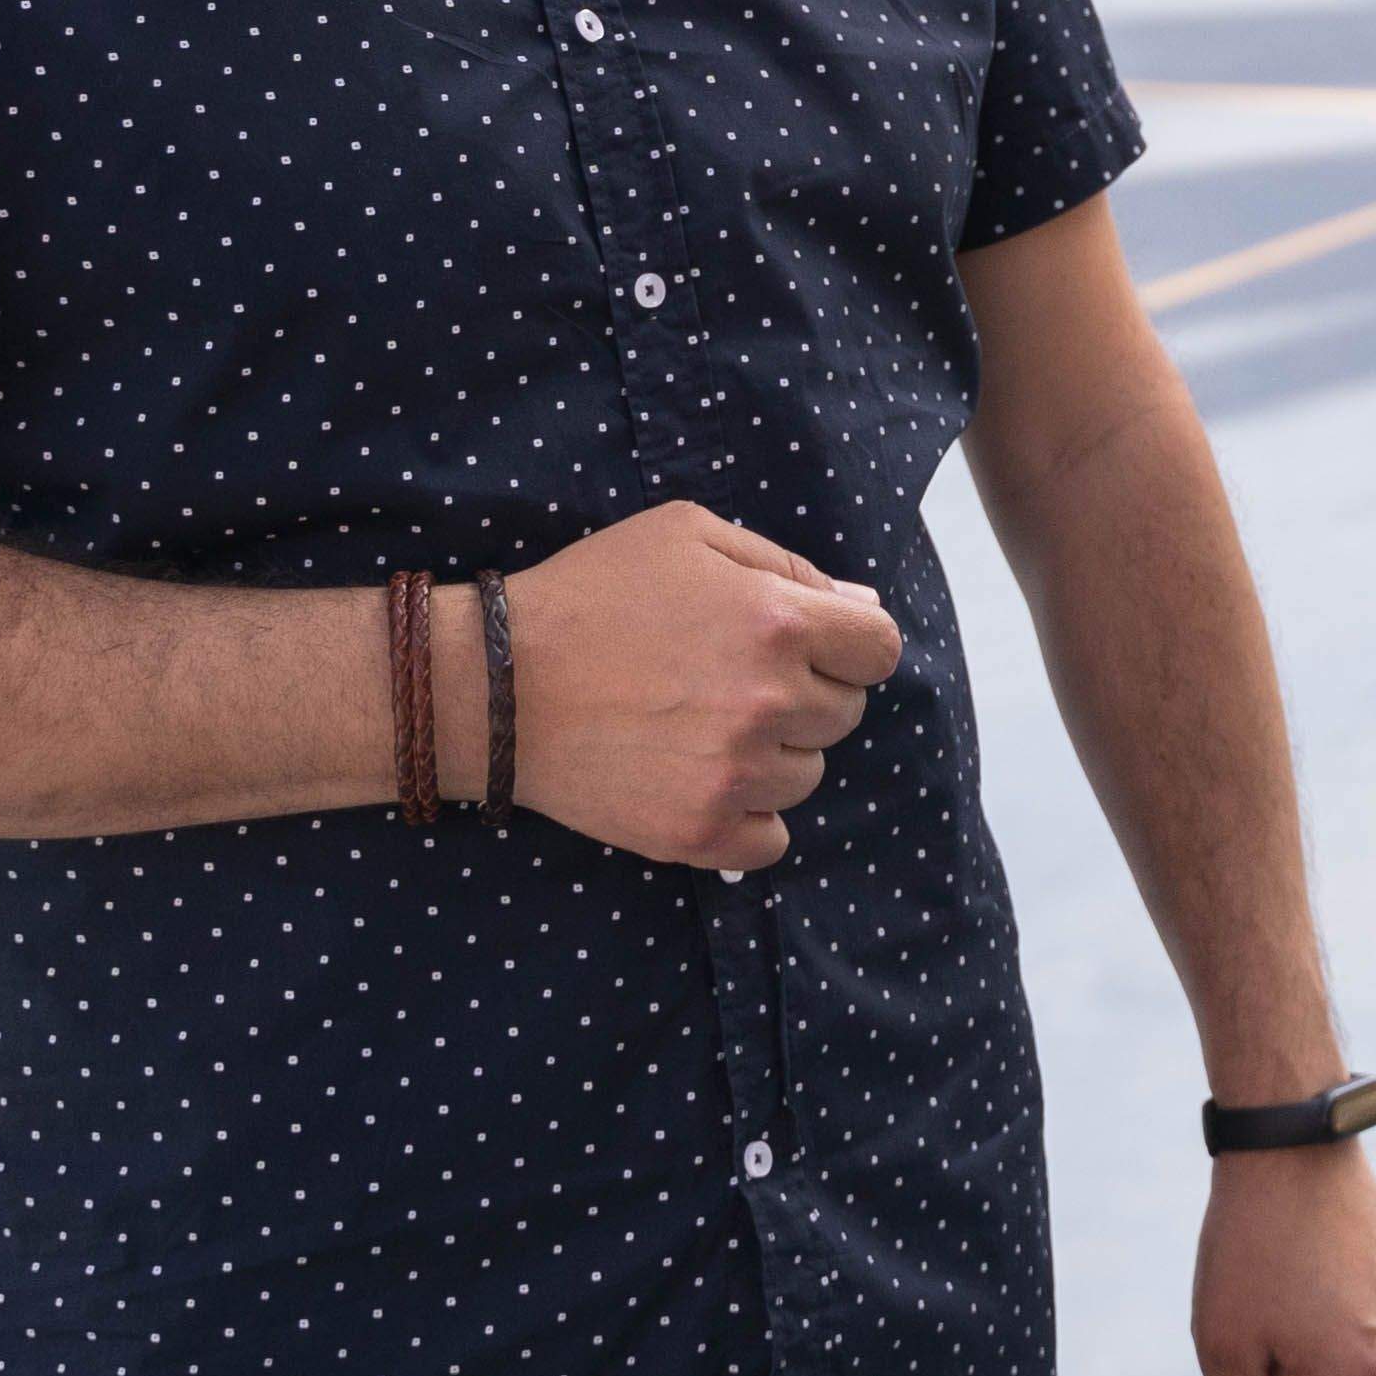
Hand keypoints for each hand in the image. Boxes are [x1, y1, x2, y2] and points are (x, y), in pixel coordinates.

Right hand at [502, 502, 901, 869]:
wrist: (496, 684)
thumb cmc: (592, 594)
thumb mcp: (687, 535)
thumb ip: (788, 566)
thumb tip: (862, 609)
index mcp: (778, 622)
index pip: (879, 650)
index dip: (850, 645)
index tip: (810, 648)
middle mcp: (769, 702)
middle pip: (845, 713)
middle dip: (805, 694)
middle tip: (730, 680)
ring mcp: (734, 775)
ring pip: (807, 776)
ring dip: (773, 754)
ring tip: (702, 725)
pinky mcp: (697, 832)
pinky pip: (771, 840)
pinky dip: (748, 817)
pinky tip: (704, 780)